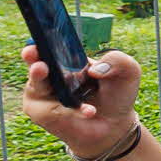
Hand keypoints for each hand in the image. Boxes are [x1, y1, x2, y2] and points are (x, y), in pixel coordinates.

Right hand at [17, 44, 144, 158]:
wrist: (116, 124)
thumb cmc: (117, 93)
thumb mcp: (128, 71)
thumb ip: (117, 60)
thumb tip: (95, 70)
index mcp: (69, 60)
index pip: (52, 45)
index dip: (43, 40)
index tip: (40, 37)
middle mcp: (52, 74)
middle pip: (34, 61)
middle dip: (32, 56)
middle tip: (37, 52)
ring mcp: (43, 94)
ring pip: (36, 85)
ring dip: (39, 79)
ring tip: (42, 70)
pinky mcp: (43, 114)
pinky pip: (50, 111)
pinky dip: (69, 111)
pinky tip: (89, 111)